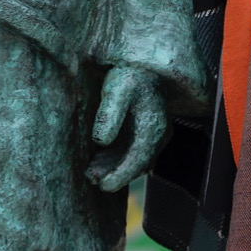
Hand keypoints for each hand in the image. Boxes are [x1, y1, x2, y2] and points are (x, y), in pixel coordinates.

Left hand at [87, 67, 167, 192]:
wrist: (143, 65)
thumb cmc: (128, 75)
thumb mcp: (116, 89)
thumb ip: (109, 113)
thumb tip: (101, 140)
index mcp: (153, 125)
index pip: (139, 158)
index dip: (121, 175)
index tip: (103, 186)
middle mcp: (160, 133)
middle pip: (138, 163)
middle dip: (115, 174)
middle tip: (91, 180)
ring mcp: (155, 134)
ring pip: (136, 159)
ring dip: (114, 168)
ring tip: (91, 173)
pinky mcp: (147, 132)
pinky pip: (134, 152)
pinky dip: (117, 159)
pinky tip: (98, 160)